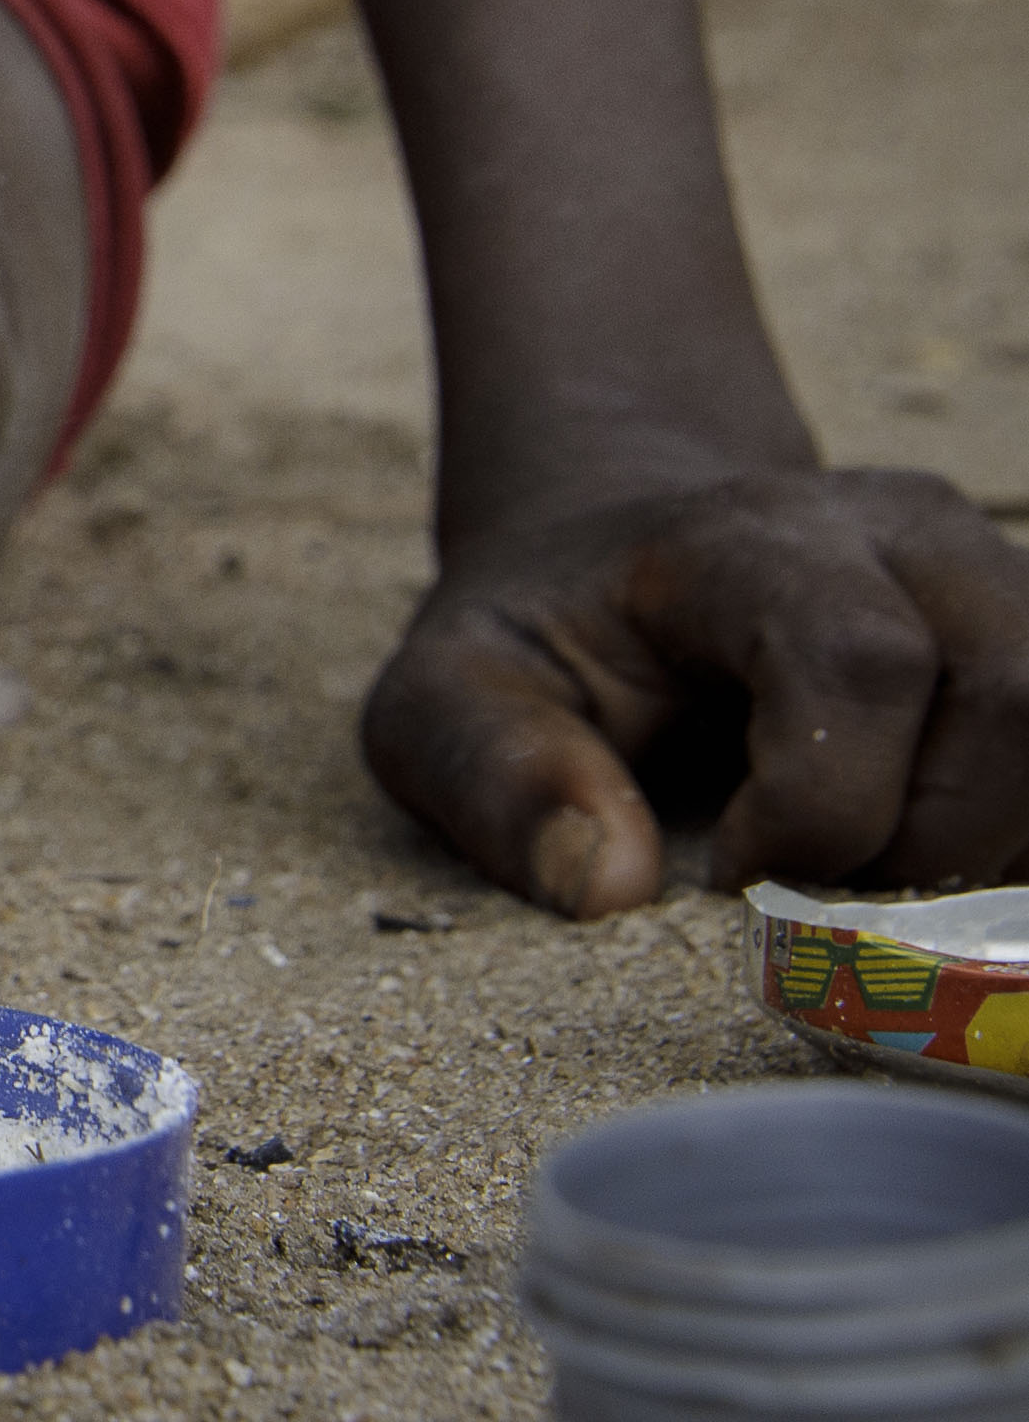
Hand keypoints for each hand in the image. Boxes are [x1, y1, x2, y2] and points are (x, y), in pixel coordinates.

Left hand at [365, 463, 1028, 911]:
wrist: (629, 561)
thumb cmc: (544, 642)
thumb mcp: (449, 699)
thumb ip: (495, 778)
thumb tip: (606, 885)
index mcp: (749, 538)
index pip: (861, 658)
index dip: (824, 801)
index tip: (733, 869)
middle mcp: (904, 534)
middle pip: (1014, 700)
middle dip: (929, 844)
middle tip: (818, 888)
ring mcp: (993, 578)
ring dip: (993, 849)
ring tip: (872, 870)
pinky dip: (1016, 842)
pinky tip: (928, 861)